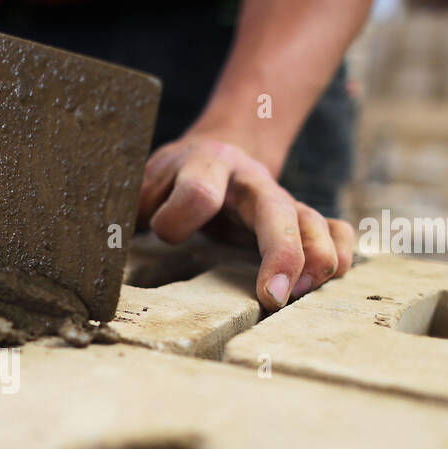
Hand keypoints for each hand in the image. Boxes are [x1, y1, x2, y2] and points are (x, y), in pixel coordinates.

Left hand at [137, 131, 354, 311]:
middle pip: (274, 210)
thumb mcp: (142, 184)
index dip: (177, 219)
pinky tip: (335, 278)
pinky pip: (336, 228)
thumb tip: (105, 246)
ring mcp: (280, 199)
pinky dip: (341, 251)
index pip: (197, 194)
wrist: (215, 152)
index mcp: (203, 167)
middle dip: (279, 252)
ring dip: (317, 258)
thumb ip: (130, 209)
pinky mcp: (300, 218)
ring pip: (311, 221)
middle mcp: (250, 181)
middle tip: (274, 296)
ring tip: (305, 294)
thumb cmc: (172, 179)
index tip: (161, 232)